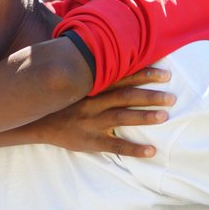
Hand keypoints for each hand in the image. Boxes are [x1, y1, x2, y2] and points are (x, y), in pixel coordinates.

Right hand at [30, 67, 173, 157]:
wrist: (36, 122)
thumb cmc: (59, 100)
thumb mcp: (73, 82)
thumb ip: (92, 74)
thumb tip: (114, 58)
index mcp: (92, 87)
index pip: (122, 78)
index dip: (144, 74)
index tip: (165, 73)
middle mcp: (94, 103)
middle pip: (126, 97)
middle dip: (150, 96)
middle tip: (172, 97)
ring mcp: (92, 123)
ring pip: (122, 118)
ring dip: (145, 117)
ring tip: (165, 116)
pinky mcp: (90, 141)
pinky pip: (115, 147)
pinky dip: (134, 149)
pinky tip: (152, 151)